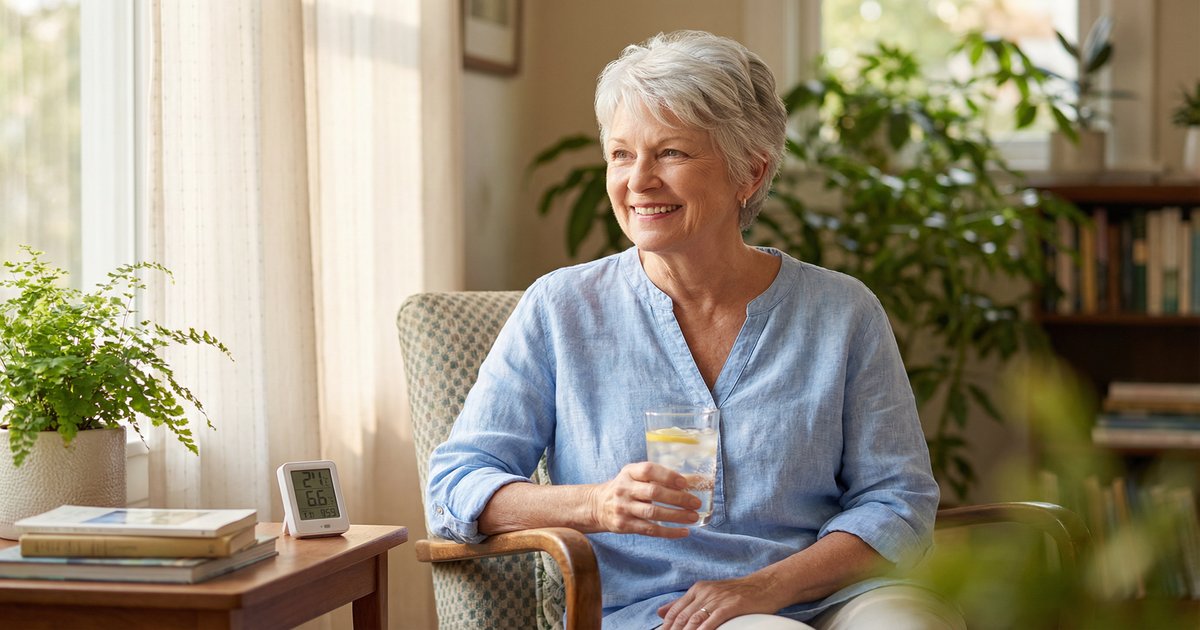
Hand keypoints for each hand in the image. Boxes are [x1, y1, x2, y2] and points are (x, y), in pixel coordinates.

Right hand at [587, 462, 700, 537]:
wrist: (598, 506)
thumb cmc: (626, 488)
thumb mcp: (635, 476)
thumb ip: (658, 477)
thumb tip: (695, 480)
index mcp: (629, 472)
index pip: (648, 471)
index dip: (667, 476)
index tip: (685, 482)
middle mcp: (624, 489)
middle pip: (654, 493)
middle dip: (678, 498)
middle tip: (696, 503)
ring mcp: (623, 508)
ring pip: (653, 513)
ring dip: (676, 516)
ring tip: (693, 517)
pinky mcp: (624, 525)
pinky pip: (650, 530)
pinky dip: (669, 532)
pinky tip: (683, 531)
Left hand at [657, 574, 785, 629]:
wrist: (765, 585)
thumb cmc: (737, 593)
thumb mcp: (708, 594)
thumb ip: (684, 603)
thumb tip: (659, 612)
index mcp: (698, 589)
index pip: (674, 611)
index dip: (666, 626)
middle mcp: (705, 592)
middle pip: (682, 617)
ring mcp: (718, 598)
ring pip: (694, 620)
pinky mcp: (731, 606)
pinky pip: (712, 621)